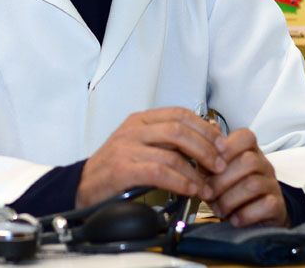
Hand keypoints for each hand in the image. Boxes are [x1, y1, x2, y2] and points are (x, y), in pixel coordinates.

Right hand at [76, 107, 225, 207]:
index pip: (179, 114)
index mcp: (141, 120)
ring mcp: (126, 148)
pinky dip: (180, 182)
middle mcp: (133, 130)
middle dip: (205, 149)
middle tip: (220, 166)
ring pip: (172, 154)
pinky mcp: (122, 170)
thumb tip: (206, 138)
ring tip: (207, 187)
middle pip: (179, 131)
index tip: (221, 143)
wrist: (82, 186)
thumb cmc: (116, 168)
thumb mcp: (141, 145)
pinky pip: (159, 172)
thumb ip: (168, 140)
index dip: (204, 128)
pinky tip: (190, 190)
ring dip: (195, 173)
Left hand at [205, 128, 287, 226]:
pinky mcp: (277, 205)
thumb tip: (196, 143)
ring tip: (218, 209)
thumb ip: (207, 159)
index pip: (245, 136)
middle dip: (222, 180)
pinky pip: (265, 205)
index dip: (228, 147)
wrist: (256, 215)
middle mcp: (264, 164)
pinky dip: (245, 214)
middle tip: (208, 195)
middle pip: (248, 161)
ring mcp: (272, 184)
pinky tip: (234, 219)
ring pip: (253, 184)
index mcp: (249, 151)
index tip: (211, 163)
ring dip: (230, 199)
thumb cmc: (232, 188)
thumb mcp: (216, 172)